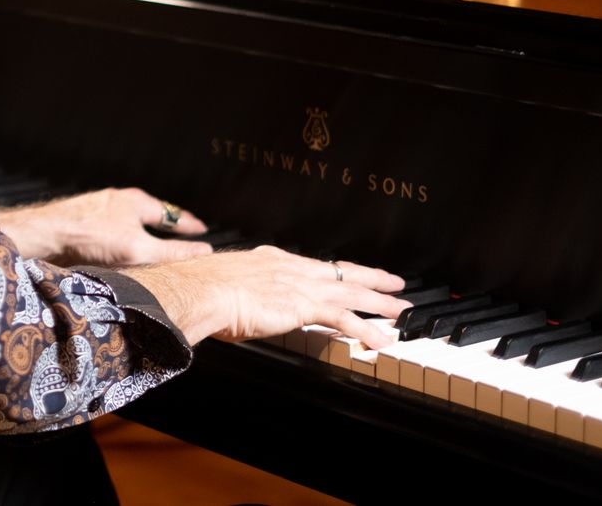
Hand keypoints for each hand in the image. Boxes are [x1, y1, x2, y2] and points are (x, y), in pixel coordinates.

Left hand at [0, 187, 212, 265]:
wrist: (45, 237)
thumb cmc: (91, 237)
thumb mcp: (138, 248)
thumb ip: (172, 252)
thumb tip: (204, 254)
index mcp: (134, 202)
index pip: (170, 213)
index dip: (187, 225)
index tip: (202, 231)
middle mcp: (116, 203)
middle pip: (147, 216)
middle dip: (163, 228)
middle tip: (178, 238)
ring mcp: (96, 213)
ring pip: (126, 226)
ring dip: (139, 238)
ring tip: (150, 253)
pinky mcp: (80, 227)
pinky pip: (107, 237)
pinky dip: (118, 248)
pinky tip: (117, 261)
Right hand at [124, 246, 408, 348]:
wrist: (202, 289)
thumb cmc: (204, 290)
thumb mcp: (227, 288)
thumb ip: (242, 295)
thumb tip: (235, 306)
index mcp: (272, 261)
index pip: (315, 266)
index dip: (337, 271)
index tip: (351, 272)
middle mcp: (291, 268)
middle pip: (341, 272)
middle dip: (371, 278)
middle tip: (395, 283)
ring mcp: (300, 284)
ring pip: (350, 292)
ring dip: (378, 302)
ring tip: (399, 310)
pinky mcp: (303, 304)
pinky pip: (343, 318)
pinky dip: (364, 328)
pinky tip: (381, 339)